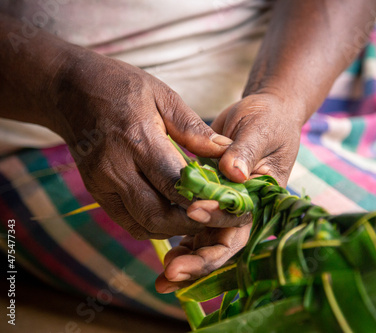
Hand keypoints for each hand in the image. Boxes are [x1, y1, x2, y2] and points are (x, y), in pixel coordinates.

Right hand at [52, 50, 234, 239]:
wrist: (70, 90)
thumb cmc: (122, 87)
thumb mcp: (163, 95)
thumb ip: (194, 128)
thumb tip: (226, 151)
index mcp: (138, 140)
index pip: (175, 184)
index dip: (204, 200)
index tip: (229, 204)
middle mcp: (116, 169)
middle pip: (159, 215)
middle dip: (193, 223)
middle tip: (219, 217)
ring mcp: (102, 185)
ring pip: (144, 225)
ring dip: (176, 229)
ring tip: (201, 218)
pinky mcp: (96, 193)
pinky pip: (129, 223)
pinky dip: (155, 226)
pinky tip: (173, 215)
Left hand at [155, 93, 303, 290]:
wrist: (263, 115)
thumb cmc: (268, 121)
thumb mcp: (260, 131)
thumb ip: (246, 152)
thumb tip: (234, 172)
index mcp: (260, 198)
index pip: (241, 221)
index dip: (218, 221)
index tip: (193, 212)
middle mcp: (243, 211)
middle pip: (223, 244)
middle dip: (199, 261)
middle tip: (171, 272)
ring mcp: (225, 209)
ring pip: (207, 243)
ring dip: (187, 261)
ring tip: (163, 278)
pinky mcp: (210, 203)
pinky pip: (195, 230)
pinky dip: (182, 245)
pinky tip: (164, 259)